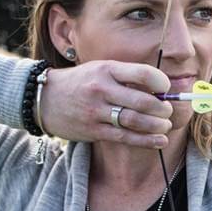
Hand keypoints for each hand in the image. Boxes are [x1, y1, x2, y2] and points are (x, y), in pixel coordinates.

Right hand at [38, 61, 173, 148]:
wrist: (43, 98)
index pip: (144, 74)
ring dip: (157, 126)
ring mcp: (96, 111)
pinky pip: (125, 137)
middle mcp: (102, 89)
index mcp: (107, 69)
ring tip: (165, 125)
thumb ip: (127, 77)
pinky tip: (160, 141)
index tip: (166, 89)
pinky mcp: (93, 131)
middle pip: (143, 101)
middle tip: (168, 111)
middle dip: (162, 109)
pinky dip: (147, 141)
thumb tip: (161, 89)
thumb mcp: (101, 69)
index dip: (162, 83)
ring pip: (136, 121)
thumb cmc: (81, 82)